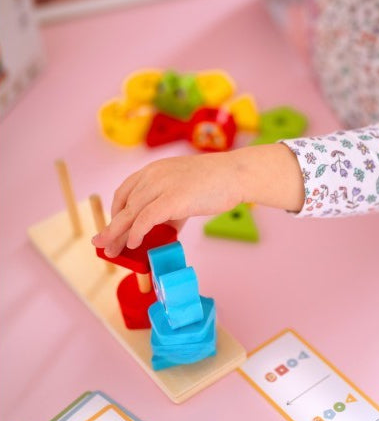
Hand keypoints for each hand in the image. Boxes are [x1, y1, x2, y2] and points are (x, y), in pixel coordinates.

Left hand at [92, 153, 243, 257]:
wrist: (235, 174)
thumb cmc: (216, 183)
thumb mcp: (185, 189)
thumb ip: (171, 208)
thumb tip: (164, 229)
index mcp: (154, 170)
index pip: (125, 191)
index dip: (116, 211)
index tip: (115, 226)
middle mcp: (153, 175)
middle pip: (124, 204)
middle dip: (112, 227)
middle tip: (101, 244)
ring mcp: (162, 186)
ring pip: (131, 213)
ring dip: (118, 234)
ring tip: (111, 250)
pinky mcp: (172, 199)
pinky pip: (146, 219)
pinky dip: (136, 233)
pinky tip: (133, 244)